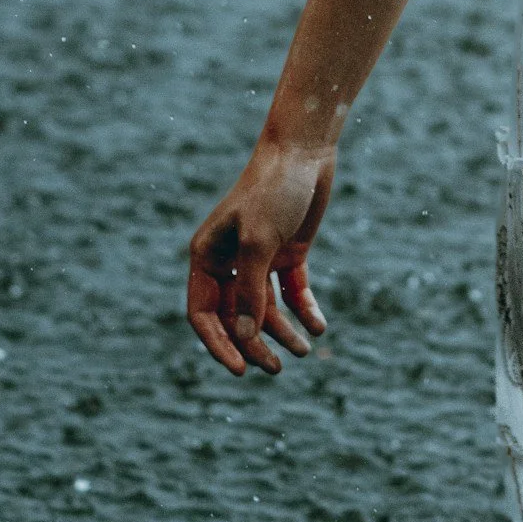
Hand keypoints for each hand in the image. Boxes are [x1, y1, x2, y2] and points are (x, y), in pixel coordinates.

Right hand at [186, 138, 333, 375]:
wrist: (305, 151)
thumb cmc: (274, 191)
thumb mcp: (259, 243)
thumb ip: (252, 293)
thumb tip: (245, 338)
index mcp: (207, 257)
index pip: (204, 314)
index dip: (219, 344)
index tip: (241, 370)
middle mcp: (229, 261)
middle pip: (237, 317)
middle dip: (255, 344)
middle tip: (277, 369)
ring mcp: (259, 257)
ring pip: (266, 308)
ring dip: (283, 332)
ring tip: (304, 352)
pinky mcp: (288, 251)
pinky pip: (292, 290)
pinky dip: (304, 309)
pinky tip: (318, 327)